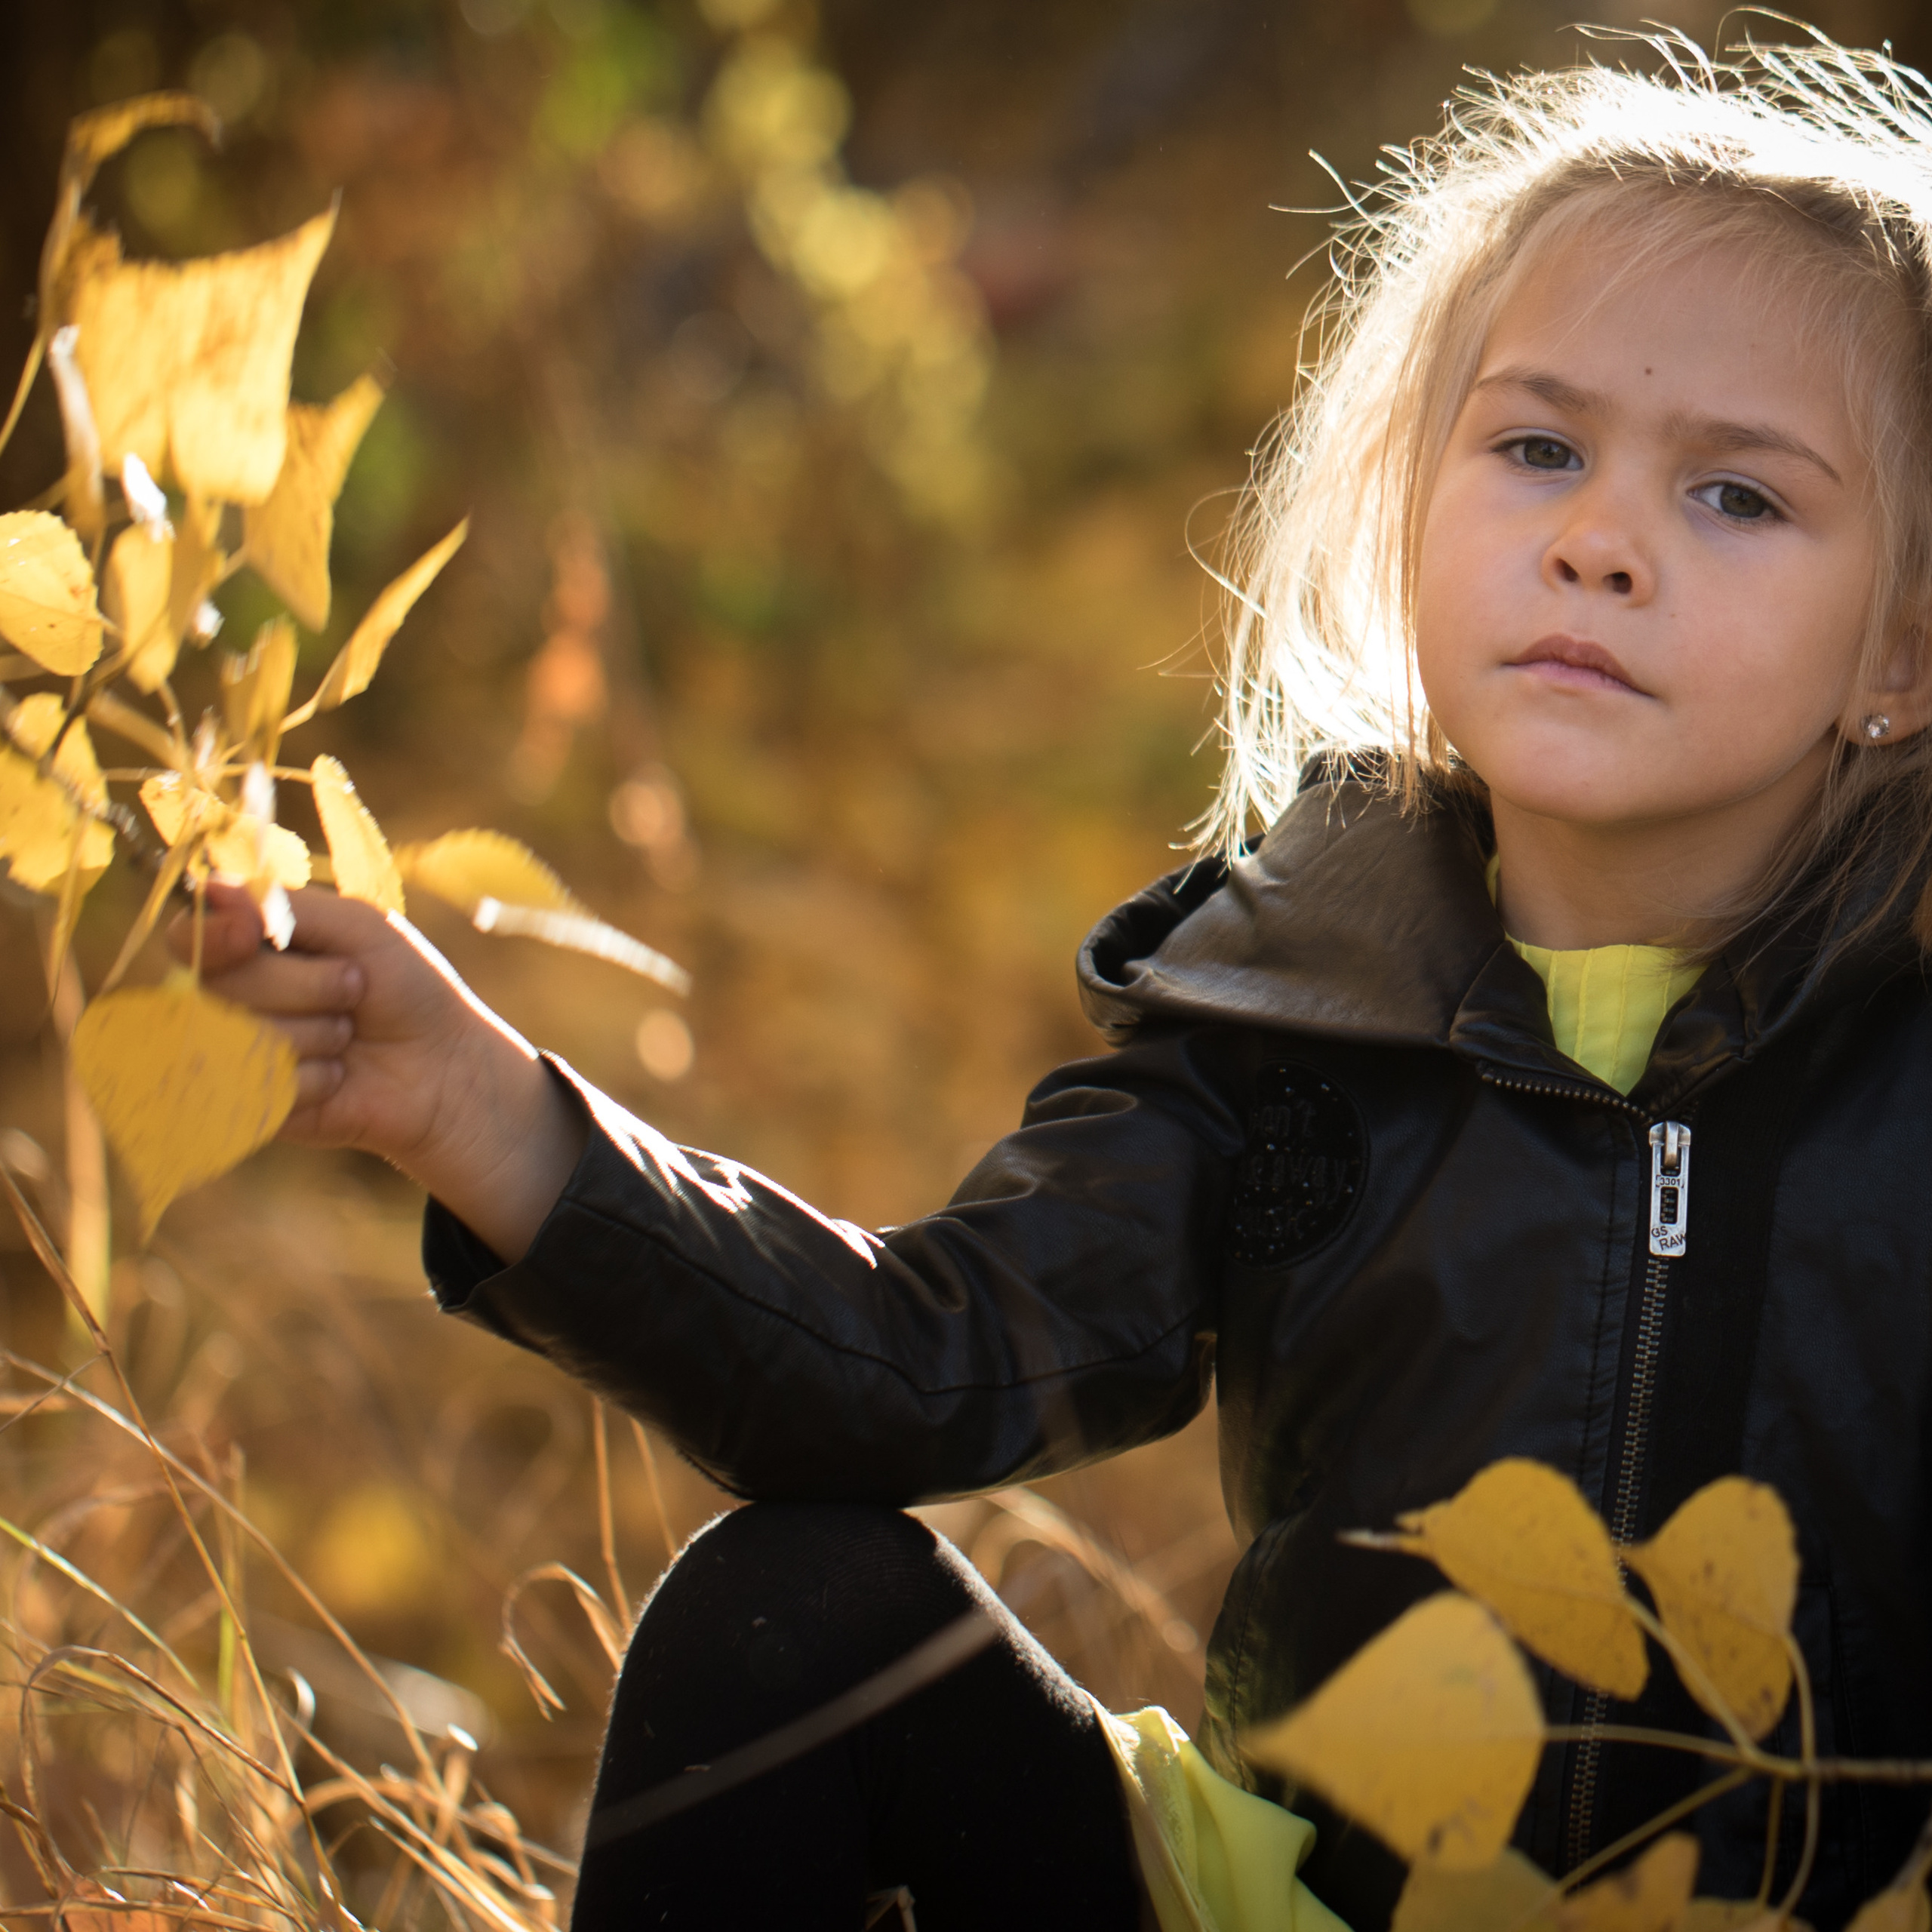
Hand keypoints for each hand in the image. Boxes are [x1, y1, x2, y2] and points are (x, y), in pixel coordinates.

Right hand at [167, 884, 586, 1262]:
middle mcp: (233, 1002)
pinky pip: (265, 1088)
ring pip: (245, 1039)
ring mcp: (241, 1058)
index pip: (187, 938)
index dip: (210, 937)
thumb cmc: (406, 987)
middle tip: (357, 988)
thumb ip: (286, 906)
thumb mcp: (358, 927)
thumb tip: (209, 889)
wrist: (445, 1064)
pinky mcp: (257, 1107)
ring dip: (319, 1033)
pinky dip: (320, 1078)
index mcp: (251, 949)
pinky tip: (343, 1076)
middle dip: (305, 985)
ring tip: (350, 1035)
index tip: (249, 934)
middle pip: (218, 988)